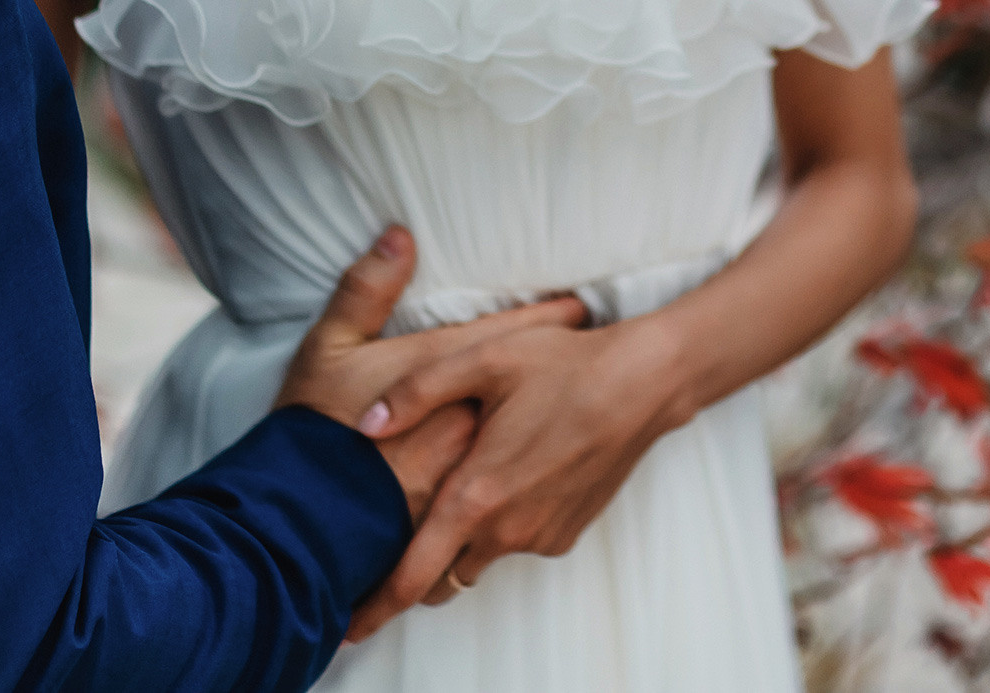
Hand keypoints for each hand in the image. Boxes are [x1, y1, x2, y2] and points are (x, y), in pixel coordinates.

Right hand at [274, 228, 589, 518]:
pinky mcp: (466, 519)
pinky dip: (522, 481)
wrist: (302, 521)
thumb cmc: (316, 428)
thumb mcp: (329, 348)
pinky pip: (507, 494)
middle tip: (589, 356)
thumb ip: (366, 290)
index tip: (579, 307)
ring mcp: (472, 472)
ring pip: (524, 443)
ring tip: (573, 415)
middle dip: (559, 372)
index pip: (511, 333)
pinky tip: (534, 479)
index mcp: (441, 372)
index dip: (548, 317)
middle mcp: (468, 419)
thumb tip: (399, 235)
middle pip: (531, 388)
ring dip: (547, 429)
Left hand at [343, 319, 698, 639]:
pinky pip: (517, 542)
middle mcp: (507, 530)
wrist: (644, 384)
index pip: (412, 576)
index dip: (375, 608)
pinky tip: (514, 474)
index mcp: (476, 496)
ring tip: (466, 487)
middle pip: (441, 578)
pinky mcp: (565, 534)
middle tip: (393, 548)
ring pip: (480, 557)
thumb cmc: (564, 365)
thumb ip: (416, 391)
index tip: (345, 628)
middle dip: (414, 574)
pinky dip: (504, 523)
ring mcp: (539, 537)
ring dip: (464, 539)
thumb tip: (366, 423)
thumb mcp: (484, 359)